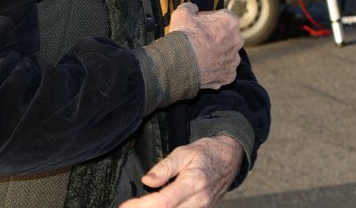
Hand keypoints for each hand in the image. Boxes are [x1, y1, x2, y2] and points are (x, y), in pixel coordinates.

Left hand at [118, 136, 243, 207]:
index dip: (142, 207)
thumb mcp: (184, 152)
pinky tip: (157, 206)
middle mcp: (199, 200)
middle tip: (129, 207)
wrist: (230, 158)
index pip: (163, 202)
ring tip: (141, 206)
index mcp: (193, 182)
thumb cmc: (206, 153)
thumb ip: (165, 167)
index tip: (125, 207)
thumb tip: (147, 181)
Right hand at [169, 3, 240, 89]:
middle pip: (227, 37)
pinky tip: (203, 70)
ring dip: (217, 55)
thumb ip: (190, 7)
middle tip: (199, 42)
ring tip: (200, 58)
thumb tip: (192, 8)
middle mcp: (237, 40)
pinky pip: (223, 72)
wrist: (181, 62)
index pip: (222, 17)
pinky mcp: (229, 76)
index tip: (199, 26)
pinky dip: (215, 72)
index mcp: (230, 21)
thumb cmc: (184, 36)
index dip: (209, 21)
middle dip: (216, 38)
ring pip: (226, 55)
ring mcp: (234, 59)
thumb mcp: (182, 13)